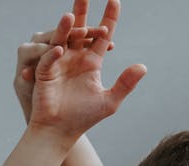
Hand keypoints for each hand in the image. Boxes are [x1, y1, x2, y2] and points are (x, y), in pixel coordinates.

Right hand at [26, 1, 145, 140]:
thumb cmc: (83, 118)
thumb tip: (143, 66)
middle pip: (79, 29)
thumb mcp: (110, 101)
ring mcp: (59, 63)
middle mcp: (75, 58)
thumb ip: (125, 83)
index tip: (115, 0)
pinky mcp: (45, 72)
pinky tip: (59, 49)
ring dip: (65, 28)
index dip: (109, 18)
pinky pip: (49, 59)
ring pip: (62, 39)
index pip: (102, 36)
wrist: (60, 131)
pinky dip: (53, 54)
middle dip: (82, 10)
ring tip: (69, 15)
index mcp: (91, 62)